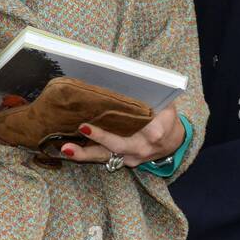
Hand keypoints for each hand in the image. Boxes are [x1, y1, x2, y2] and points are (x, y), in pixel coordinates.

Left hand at [62, 105, 183, 167]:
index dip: (127, 118)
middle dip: (99, 137)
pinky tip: (69, 149)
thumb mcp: (166, 103)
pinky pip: (104, 158)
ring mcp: (132, 157)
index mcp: (156, 131)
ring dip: (84, 154)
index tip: (114, 113)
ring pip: (106, 156)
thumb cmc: (167, 117)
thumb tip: (128, 76)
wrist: (174, 142)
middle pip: (117, 144)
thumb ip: (152, 94)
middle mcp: (142, 147)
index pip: (140, 125)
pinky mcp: (124, 162)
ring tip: (66, 149)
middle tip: (82, 127)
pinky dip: (87, 154)